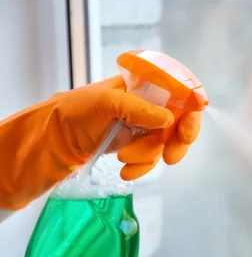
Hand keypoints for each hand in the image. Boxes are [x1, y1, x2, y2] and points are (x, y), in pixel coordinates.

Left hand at [0, 76, 202, 209]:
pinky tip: (126, 172)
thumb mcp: (105, 103)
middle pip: (182, 120)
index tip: (187, 126)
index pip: (180, 90)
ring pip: (167, 143)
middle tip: (171, 156)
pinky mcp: (138, 146)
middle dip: (178, 140)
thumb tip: (169, 119)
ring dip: (149, 155)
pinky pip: (153, 158)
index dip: (192, 106)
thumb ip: (138, 108)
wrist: (53, 139)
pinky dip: (143, 167)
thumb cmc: (76, 110)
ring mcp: (145, 125)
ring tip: (124, 159)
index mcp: (145, 84)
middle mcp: (150, 103)